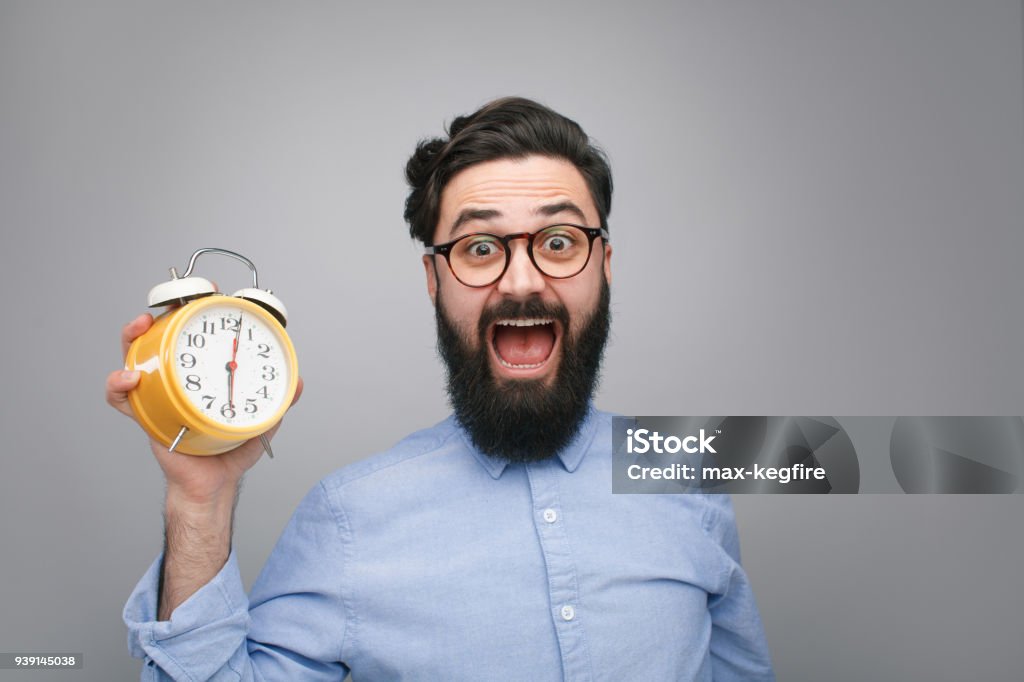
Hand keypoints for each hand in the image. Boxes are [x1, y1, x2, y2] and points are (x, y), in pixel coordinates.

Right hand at [106, 313, 303, 503]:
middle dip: (158, 315)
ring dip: (131, 339)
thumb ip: (279, 399)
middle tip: (165, 307)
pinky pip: (121, 398)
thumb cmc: (231, 450)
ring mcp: (157, 394)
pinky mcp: (144, 414)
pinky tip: (130, 379)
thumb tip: (299, 382)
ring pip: (133, 357)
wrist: (211, 484)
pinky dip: (118, 385)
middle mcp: (177, 378)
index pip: (196, 334)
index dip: (196, 310)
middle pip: (159, 337)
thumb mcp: (261, 419)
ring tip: (139, 330)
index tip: (208, 293)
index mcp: (204, 373)